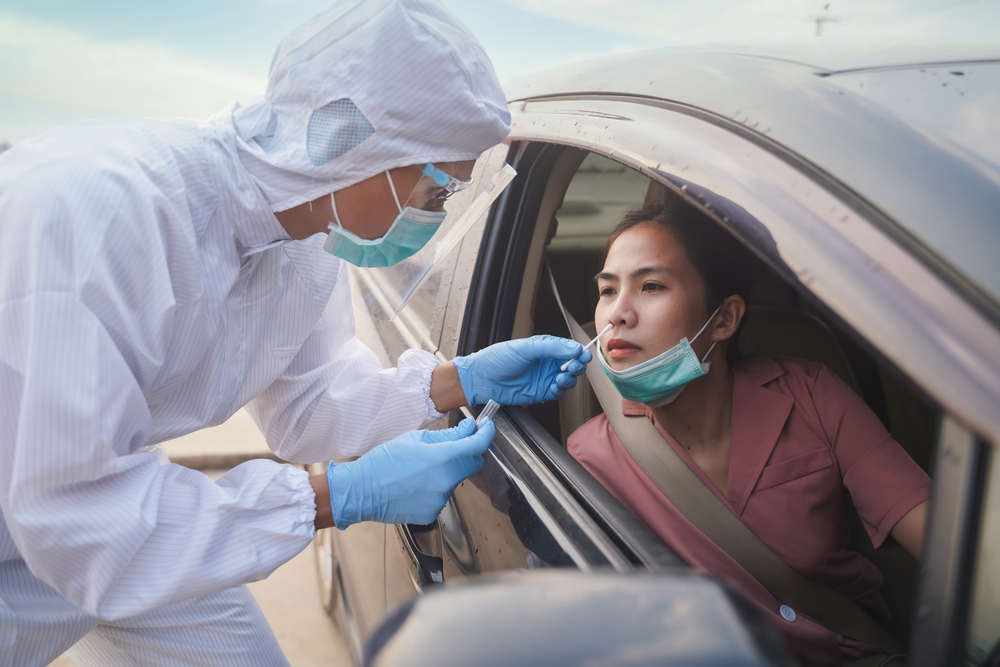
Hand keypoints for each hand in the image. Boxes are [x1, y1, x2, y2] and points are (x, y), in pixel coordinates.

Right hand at [326, 418, 494, 527]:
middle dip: (468, 453)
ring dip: (448, 471)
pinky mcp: (433, 512)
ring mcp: (440, 499)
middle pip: (473, 464)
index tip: (486, 427)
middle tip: (452, 445)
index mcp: (441, 458)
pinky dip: (436, 488)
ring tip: (422, 469)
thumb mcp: (415, 439)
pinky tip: (417, 484)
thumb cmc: (384, 462)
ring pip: (456, 480)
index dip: (486, 434)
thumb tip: (468, 429)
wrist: (362, 491)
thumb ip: (447, 436)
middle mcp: (445, 481)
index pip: (478, 445)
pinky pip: (443, 495)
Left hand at [453, 335, 591, 406]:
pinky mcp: (540, 393)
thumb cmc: (497, 359)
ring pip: (568, 380)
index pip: (568, 349)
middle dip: (576, 367)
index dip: (578, 352)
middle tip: (572, 367)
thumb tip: (574, 348)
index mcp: (544, 348)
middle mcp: (546, 363)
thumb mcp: (525, 348)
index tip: (583, 356)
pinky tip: (553, 388)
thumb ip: (552, 348)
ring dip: (568, 380)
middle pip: (572, 365)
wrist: (481, 379)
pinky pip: (558, 393)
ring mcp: (544, 378)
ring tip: (559, 378)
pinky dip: (559, 391)